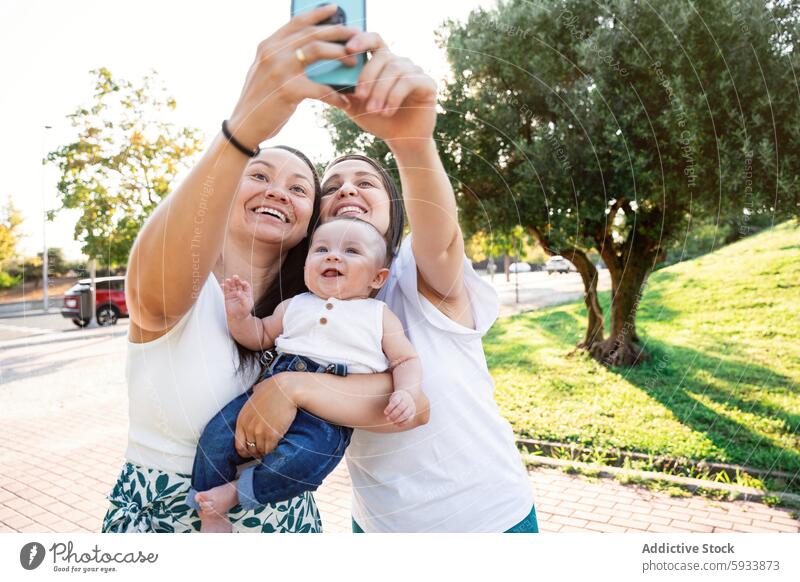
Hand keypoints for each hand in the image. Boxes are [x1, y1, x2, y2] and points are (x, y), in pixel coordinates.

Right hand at [221, 275, 253, 320]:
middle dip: (237, 280)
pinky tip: (222, 284)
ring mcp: (233, 293)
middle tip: (235, 277)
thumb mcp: (246, 306)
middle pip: (238, 284)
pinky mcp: (227, 296)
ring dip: (230, 282)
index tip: (242, 283)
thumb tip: (238, 292)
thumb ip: (243, 298)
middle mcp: (240, 292)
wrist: (237, 318)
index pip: (246, 286)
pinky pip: (225, 290)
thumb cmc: (243, 312)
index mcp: (247, 293)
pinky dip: (224, 287)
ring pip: (232, 286)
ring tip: (228, 280)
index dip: (244, 283)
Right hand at [227, 4, 359, 147]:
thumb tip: (310, 49)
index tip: (335, 8)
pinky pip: (320, 88)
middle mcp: (272, 52)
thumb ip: (282, 57)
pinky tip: (345, 102)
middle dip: (338, 31)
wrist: (245, 126)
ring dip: (340, 53)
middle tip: (357, 35)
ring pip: (318, 50)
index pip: (297, 22)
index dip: (318, 14)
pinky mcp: (288, 90)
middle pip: (312, 33)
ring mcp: (280, 70)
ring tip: (354, 61)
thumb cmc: (261, 100)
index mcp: (268, 45)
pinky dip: (336, 96)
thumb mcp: (266, 71)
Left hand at [235, 373, 298, 457]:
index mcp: (242, 418)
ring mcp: (260, 432)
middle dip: (257, 452)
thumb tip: (256, 389)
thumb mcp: (258, 390)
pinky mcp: (272, 435)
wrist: (286, 389)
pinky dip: (273, 450)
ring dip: (266, 451)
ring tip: (271, 447)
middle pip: (250, 450)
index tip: (251, 451)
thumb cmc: (275, 387)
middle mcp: (248, 427)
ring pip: (260, 451)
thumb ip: (254, 394)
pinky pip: (270, 450)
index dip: (246, 450)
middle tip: (263, 450)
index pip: (238, 444)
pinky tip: (276, 445)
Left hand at [335, 33, 436, 145]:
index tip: (348, 49)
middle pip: (383, 56)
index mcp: (382, 62)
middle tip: (360, 97)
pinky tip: (388, 112)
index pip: (374, 40)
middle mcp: (399, 62)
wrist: (401, 140)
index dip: (362, 39)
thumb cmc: (378, 120)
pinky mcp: (427, 83)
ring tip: (375, 110)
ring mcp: (415, 71)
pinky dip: (395, 97)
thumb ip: (343, 92)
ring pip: (395, 70)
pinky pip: (409, 82)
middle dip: (368, 77)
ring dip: (381, 91)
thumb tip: (325, 81)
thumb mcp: (355, 106)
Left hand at [384, 390, 416, 426]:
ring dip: (398, 420)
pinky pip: (409, 419)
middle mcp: (407, 400)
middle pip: (400, 408)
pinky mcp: (413, 412)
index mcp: (400, 396)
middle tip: (388, 419)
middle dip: (393, 415)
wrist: (407, 396)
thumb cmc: (397, 399)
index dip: (389, 408)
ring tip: (392, 422)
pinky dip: (403, 423)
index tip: (385, 413)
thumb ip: (390, 405)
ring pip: (405, 414)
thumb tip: (386, 414)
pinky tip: (397, 424)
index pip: (395, 401)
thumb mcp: (393, 398)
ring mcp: (411, 406)